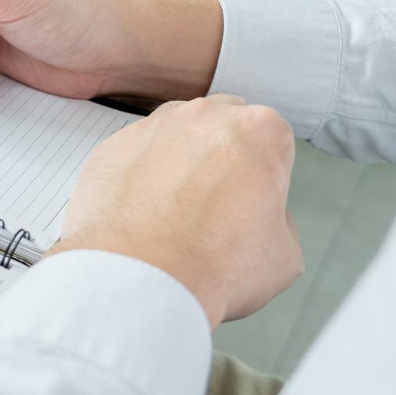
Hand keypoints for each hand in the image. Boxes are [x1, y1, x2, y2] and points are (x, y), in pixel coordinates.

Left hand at [50, 95, 302, 326]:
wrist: (139, 278)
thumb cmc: (211, 266)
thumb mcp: (283, 255)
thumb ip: (278, 220)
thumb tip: (257, 217)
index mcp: (260, 131)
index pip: (270, 145)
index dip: (263, 179)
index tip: (252, 204)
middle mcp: (204, 116)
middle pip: (221, 131)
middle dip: (221, 161)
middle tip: (214, 208)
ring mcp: (152, 127)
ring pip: (175, 139)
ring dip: (178, 166)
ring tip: (174, 214)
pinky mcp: (112, 146)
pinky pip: (134, 157)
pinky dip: (139, 179)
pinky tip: (141, 214)